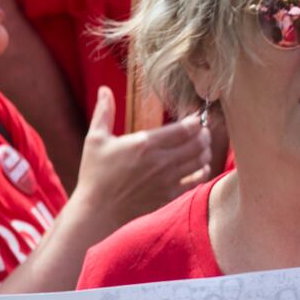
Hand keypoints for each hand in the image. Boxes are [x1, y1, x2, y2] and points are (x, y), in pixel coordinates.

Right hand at [72, 86, 211, 225]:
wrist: (97, 210)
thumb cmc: (94, 174)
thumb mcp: (95, 139)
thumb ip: (103, 112)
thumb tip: (104, 89)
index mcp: (145, 143)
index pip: (184, 129)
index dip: (196, 122)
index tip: (196, 118)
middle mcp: (160, 161)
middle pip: (198, 143)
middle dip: (204, 134)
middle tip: (203, 131)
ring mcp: (167, 180)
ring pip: (200, 161)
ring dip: (205, 151)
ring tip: (202, 146)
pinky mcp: (168, 195)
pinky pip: (195, 181)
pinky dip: (202, 171)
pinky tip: (199, 166)